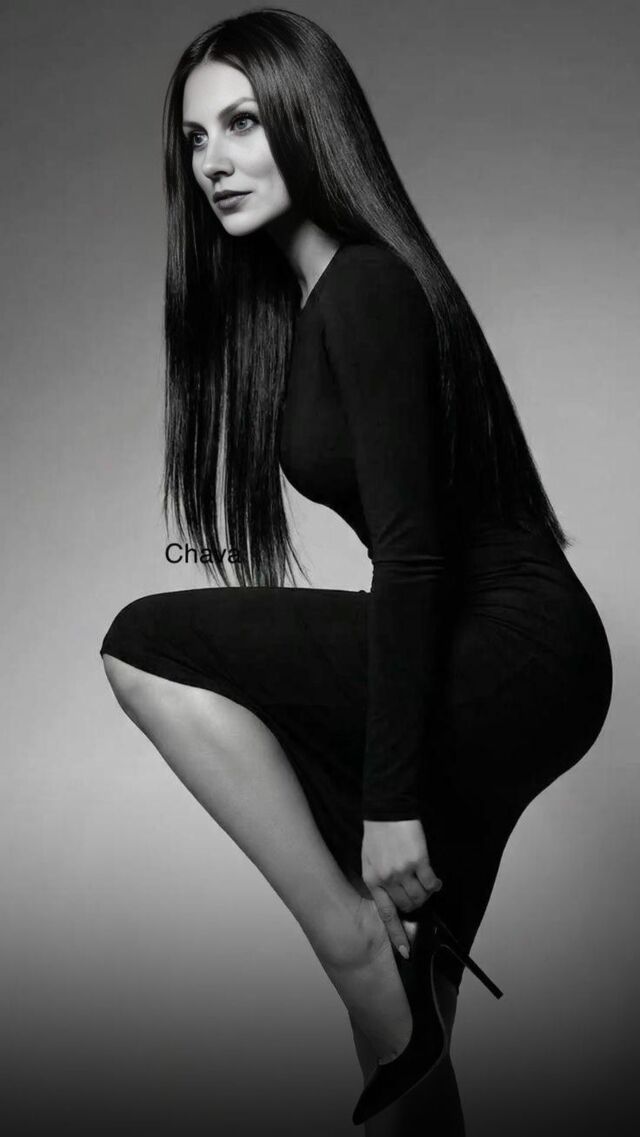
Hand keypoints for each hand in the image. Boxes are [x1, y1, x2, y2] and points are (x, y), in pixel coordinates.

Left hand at [361, 819, 441, 957]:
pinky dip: (434, 884)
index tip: (406, 951)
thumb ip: (378, 881)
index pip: (386, 914)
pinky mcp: (418, 860)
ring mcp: (403, 870)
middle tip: (419, 894)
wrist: (386, 810)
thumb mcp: (368, 860)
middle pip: (407, 905)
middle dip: (415, 904)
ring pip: (420, 896)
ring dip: (426, 894)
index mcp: (372, 880)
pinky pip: (430, 882)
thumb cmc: (376, 835)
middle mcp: (387, 879)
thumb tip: (393, 899)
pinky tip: (435, 880)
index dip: (397, 934)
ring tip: (426, 884)